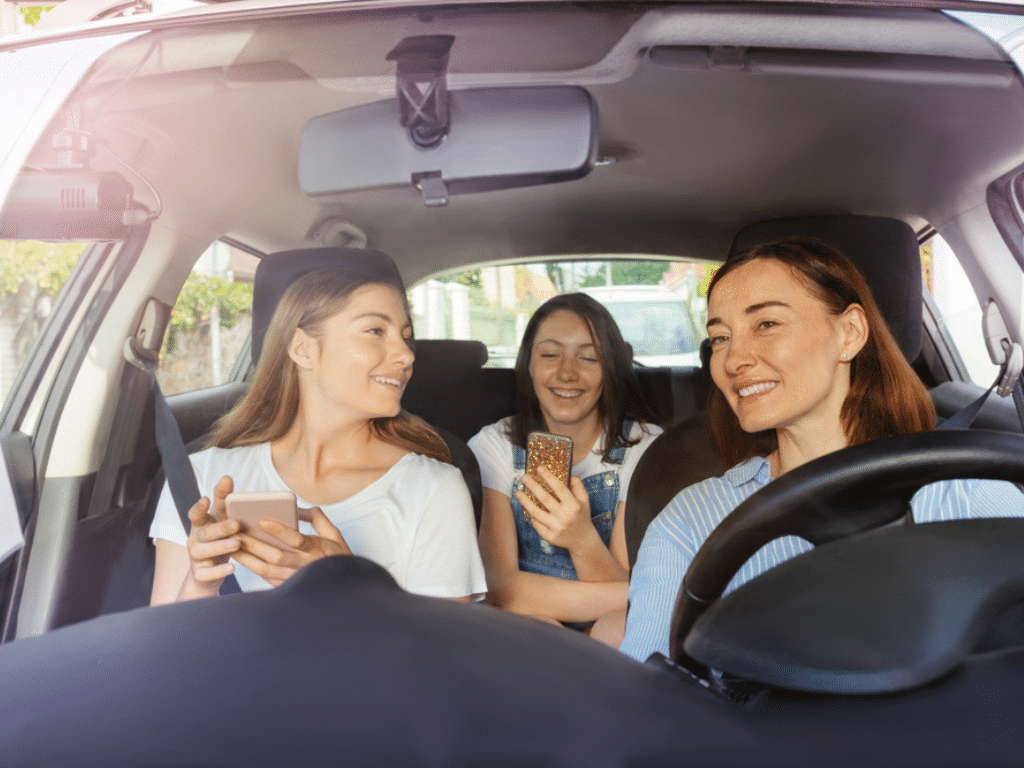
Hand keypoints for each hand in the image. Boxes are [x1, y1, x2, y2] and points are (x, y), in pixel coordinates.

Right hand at [183, 475, 241, 597]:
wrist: (208, 575)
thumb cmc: (218, 540)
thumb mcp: (220, 519)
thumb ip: (223, 500)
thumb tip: (227, 477)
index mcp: (201, 525)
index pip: (196, 514)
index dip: (199, 508)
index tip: (205, 499)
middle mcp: (195, 539)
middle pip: (206, 532)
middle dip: (220, 528)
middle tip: (236, 524)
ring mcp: (196, 557)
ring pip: (204, 551)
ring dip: (221, 547)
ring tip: (237, 544)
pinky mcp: (200, 574)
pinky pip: (207, 573)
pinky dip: (219, 571)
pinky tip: (232, 568)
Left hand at [232, 505, 351, 586]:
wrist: (342, 587)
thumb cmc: (338, 556)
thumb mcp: (334, 533)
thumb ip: (316, 517)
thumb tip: (296, 508)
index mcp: (317, 549)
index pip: (296, 539)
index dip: (278, 530)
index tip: (262, 520)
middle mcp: (304, 565)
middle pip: (274, 555)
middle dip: (254, 544)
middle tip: (237, 532)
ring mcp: (295, 578)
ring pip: (266, 569)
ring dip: (247, 557)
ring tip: (233, 545)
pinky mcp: (288, 587)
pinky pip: (266, 578)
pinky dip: (252, 568)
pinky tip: (241, 558)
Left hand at [516, 465, 598, 552]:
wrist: (582, 540)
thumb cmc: (582, 516)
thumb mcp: (585, 500)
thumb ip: (578, 485)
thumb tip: (567, 474)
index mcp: (574, 506)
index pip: (560, 488)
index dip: (549, 477)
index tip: (539, 468)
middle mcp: (565, 516)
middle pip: (545, 499)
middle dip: (533, 486)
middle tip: (524, 477)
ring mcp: (557, 528)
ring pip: (536, 513)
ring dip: (525, 502)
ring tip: (518, 493)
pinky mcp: (550, 537)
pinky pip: (537, 524)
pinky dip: (531, 516)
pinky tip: (527, 508)